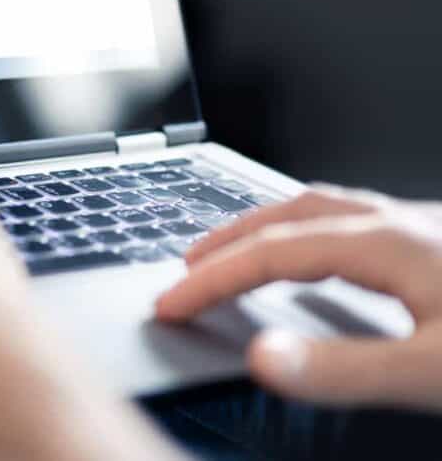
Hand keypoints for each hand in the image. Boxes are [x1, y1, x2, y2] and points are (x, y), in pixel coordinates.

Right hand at [157, 185, 441, 411]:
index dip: (212, 280)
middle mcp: (401, 224)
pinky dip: (314, 236)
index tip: (170, 304)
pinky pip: (358, 224)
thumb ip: (344, 369)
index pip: (271, 254)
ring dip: (271, 230)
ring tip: (240, 250)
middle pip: (292, 216)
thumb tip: (260, 360)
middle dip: (230, 240)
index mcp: (387, 242)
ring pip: (327, 213)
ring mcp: (426, 229)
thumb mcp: (430, 372)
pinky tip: (328, 261)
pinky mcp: (441, 246)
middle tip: (188, 266)